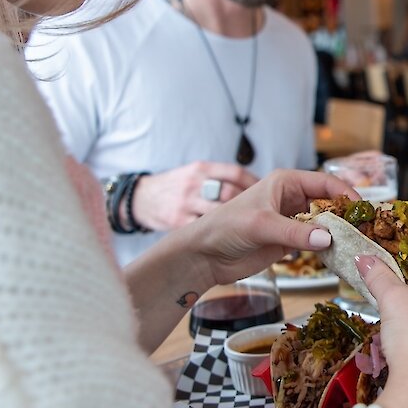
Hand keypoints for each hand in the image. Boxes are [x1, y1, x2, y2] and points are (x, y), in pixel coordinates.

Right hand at [132, 161, 258, 230]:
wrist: (140, 200)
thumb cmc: (176, 188)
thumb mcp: (196, 174)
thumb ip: (222, 180)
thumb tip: (257, 189)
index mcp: (202, 168)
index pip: (236, 173)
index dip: (255, 185)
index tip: (267, 195)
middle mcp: (194, 183)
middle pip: (230, 193)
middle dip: (250, 206)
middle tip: (263, 216)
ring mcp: (185, 203)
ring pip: (218, 212)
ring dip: (236, 222)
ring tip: (249, 229)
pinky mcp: (178, 223)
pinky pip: (204, 230)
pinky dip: (218, 235)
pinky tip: (228, 238)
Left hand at [186, 168, 359, 284]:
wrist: (205, 255)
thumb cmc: (226, 227)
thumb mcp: (261, 225)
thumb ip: (294, 233)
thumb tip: (328, 239)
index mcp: (286, 182)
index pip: (325, 182)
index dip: (345, 193)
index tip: (362, 209)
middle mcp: (292, 199)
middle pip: (329, 204)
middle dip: (346, 215)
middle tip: (366, 230)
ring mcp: (292, 221)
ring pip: (325, 224)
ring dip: (339, 234)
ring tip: (359, 245)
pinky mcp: (289, 242)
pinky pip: (316, 243)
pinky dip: (329, 249)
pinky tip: (341, 257)